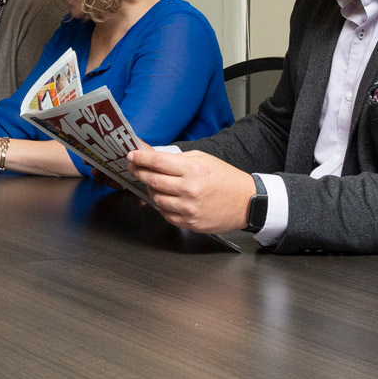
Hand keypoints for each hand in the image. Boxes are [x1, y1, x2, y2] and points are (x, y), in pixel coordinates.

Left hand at [127, 147, 257, 233]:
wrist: (246, 202)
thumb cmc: (226, 179)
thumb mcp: (204, 159)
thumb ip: (178, 159)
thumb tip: (154, 157)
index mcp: (193, 169)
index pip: (158, 162)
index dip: (140, 158)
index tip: (131, 156)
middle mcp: (189, 189)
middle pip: (152, 180)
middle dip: (139, 172)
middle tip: (134, 168)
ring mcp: (188, 208)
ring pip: (156, 198)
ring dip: (150, 190)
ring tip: (153, 183)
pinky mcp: (189, 223)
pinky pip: (165, 214)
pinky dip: (161, 205)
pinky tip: (166, 198)